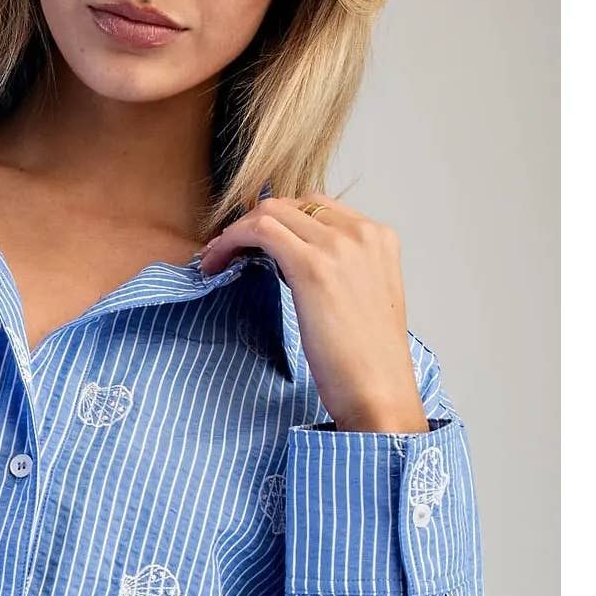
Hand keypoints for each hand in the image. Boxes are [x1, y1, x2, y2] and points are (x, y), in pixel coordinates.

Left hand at [198, 194, 428, 431]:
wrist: (380, 392)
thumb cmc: (367, 362)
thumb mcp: (362, 301)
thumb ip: (339, 271)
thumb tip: (290, 264)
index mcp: (379, 238)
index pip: (318, 207)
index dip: (278, 221)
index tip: (252, 244)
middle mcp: (362, 233)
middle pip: (292, 204)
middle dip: (253, 223)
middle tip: (225, 251)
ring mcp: (340, 246)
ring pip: (272, 211)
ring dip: (235, 231)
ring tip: (215, 259)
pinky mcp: (313, 266)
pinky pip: (260, 230)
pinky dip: (232, 240)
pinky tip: (216, 263)